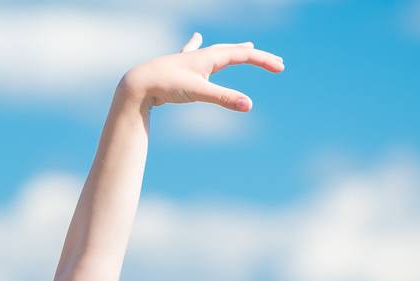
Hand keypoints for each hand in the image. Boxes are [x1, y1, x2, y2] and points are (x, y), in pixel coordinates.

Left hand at [120, 32, 283, 112]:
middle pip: (235, 52)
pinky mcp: (180, 68)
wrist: (138, 83)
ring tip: (246, 45)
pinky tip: (196, 37)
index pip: (245, 55)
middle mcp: (203, 55)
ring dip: (235, 49)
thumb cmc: (167, 84)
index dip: (264, 61)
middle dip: (256, 57)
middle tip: (274, 62)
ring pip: (219, 51)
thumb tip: (249, 105)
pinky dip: (199, 45)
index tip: (281, 68)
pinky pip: (194, 52)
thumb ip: (224, 98)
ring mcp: (191, 60)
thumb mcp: (199, 92)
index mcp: (211, 57)